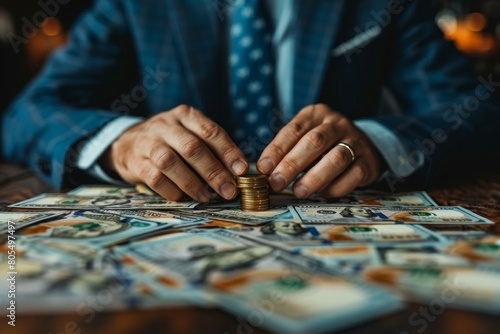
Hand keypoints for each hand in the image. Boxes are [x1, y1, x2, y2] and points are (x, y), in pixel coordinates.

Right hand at [104, 105, 248, 201]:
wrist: (127, 142)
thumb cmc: (170, 141)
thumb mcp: (190, 134)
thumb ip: (212, 148)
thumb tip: (238, 172)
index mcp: (185, 115)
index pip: (211, 131)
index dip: (228, 151)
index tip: (242, 170)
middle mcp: (165, 125)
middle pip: (192, 148)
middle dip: (213, 171)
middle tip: (229, 190)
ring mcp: (148, 142)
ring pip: (171, 162)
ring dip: (192, 183)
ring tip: (208, 197)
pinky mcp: (136, 161)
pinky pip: (155, 178)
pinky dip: (172, 190)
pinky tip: (184, 198)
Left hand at [256, 104, 380, 197]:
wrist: (363, 146)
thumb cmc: (324, 145)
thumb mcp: (304, 139)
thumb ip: (287, 151)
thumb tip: (266, 172)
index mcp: (316, 114)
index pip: (294, 129)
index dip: (277, 149)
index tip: (264, 168)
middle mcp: (337, 123)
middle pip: (314, 142)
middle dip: (292, 164)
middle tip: (277, 183)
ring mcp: (356, 141)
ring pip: (336, 158)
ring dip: (314, 177)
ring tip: (299, 192)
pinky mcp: (369, 161)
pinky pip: (353, 175)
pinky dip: (336, 187)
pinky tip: (322, 194)